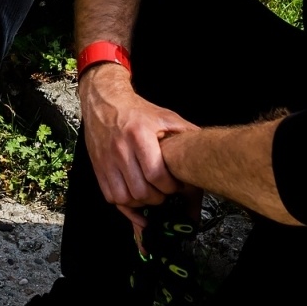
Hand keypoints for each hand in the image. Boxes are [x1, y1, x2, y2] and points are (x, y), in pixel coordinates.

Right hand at [79, 63, 196, 231]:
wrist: (105, 102)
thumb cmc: (136, 111)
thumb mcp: (164, 116)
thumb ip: (186, 131)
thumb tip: (207, 146)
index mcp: (139, 136)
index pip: (155, 174)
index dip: (170, 187)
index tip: (176, 186)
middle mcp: (120, 150)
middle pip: (140, 190)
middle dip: (158, 198)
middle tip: (165, 192)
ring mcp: (107, 160)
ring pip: (124, 198)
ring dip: (141, 203)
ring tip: (151, 195)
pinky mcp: (99, 168)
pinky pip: (110, 196)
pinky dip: (124, 203)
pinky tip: (134, 198)